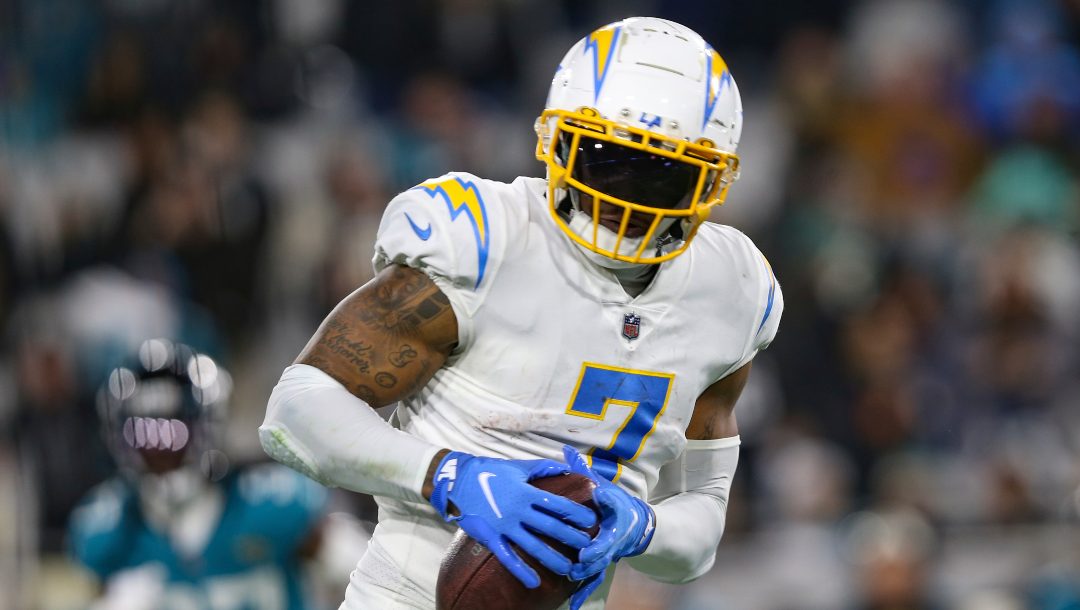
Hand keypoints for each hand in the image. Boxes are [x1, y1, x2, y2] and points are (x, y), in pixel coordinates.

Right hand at [429, 451, 596, 587]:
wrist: (458, 481)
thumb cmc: (490, 472)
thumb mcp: (517, 467)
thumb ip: (542, 469)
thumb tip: (565, 469)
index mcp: (526, 492)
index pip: (557, 504)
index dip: (575, 513)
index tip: (591, 521)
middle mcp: (518, 510)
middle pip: (550, 527)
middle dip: (571, 537)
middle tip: (587, 547)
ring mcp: (505, 525)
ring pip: (533, 545)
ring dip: (552, 558)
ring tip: (569, 569)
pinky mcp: (491, 537)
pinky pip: (508, 557)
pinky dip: (521, 570)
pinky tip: (534, 582)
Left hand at [562, 445, 654, 609]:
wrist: (637, 526)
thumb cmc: (617, 505)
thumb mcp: (604, 486)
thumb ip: (584, 472)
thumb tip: (566, 451)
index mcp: (615, 522)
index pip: (609, 527)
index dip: (600, 532)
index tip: (589, 538)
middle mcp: (612, 541)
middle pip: (603, 552)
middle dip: (591, 558)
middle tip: (578, 564)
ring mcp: (608, 555)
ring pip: (598, 569)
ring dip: (587, 577)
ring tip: (573, 583)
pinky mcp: (601, 565)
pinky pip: (593, 582)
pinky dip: (584, 594)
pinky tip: (573, 606)